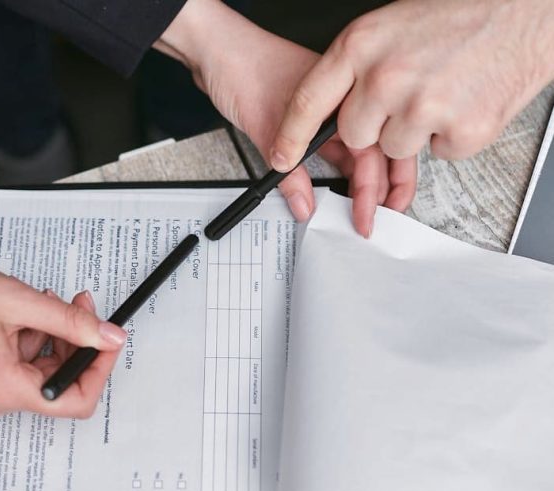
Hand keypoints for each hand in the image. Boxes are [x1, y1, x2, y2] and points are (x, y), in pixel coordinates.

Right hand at [0, 245, 125, 417]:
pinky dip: (34, 336)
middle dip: (76, 341)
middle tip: (78, 303)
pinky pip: (24, 363)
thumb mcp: (18, 300)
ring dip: (54, 334)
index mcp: (2, 388)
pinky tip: (24, 310)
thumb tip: (110, 338)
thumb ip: (71, 322)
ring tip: (40, 300)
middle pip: (60, 382)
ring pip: (44, 369)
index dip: (98, 367)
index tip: (109, 336)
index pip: (74, 400)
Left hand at [155, 0, 416, 236]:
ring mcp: (323, 114)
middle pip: (369, 152)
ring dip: (357, 181)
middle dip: (377, 188)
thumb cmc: (245, 67)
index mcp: (344, 98)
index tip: (370, 213)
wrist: (216, 51)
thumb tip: (304, 205)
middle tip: (375, 218)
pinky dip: (332, 171)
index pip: (371, 147)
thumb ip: (289, 174)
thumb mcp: (267, 129)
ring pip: (350, 152)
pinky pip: (326, 151)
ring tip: (361, 210)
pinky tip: (333, 189)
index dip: (375, 186)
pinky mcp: (305, 121)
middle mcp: (339, 105)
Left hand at [270, 0, 553, 228]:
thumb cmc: (464, 13)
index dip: (290, 136)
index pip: (307, 101)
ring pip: (395, 148)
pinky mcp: (459, 131)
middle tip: (408, 94)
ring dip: (417, 130)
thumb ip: (357, 68)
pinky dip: (453, 135)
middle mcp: (386, 77)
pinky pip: (439, 154)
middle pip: (354, 134)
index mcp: (362, 45)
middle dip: (376, 123)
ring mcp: (423, 107)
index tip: (280, 158)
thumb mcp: (392, 28)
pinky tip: (465, 102)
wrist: (530, 11)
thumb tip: (331, 109)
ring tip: (444, 89)